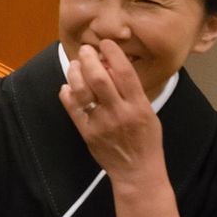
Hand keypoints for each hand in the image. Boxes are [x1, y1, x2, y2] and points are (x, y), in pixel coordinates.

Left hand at [59, 40, 165, 185]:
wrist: (137, 172)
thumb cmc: (146, 140)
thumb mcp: (149, 113)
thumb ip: (132, 92)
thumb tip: (113, 66)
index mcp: (138, 107)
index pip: (125, 73)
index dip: (113, 54)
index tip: (106, 43)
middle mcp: (119, 113)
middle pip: (99, 78)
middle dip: (89, 59)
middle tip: (85, 50)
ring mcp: (101, 123)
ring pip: (82, 91)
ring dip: (75, 73)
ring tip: (75, 65)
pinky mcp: (87, 133)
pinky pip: (72, 108)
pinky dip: (67, 93)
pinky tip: (68, 86)